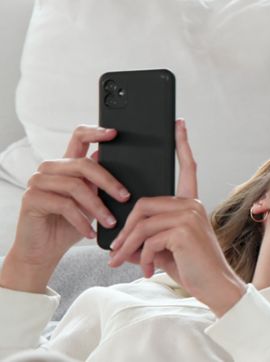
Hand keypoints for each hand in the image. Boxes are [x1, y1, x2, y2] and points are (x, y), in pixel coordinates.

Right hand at [0, 126, 128, 292]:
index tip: (115, 133)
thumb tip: (121, 163)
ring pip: (75, 186)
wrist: (43, 251)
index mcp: (66, 164)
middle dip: (109, 182)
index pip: (79, 137)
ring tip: (110, 223)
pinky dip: (81, 221)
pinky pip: (64, 205)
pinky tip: (90, 233)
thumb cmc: (70, 225)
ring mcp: (38, 182)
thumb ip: (100, 183)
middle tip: (125, 198)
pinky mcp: (31, 199)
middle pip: (83, 164)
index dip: (96, 132)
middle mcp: (50, 169)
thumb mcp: (92, 202)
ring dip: (97, 207)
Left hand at [108, 119, 245, 316]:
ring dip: (127, 246)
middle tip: (114, 253)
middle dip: (124, 231)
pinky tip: (146, 269)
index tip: (178, 123)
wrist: (214, 286)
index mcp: (191, 203)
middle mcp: (192, 203)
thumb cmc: (191, 266)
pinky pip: (148, 238)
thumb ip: (147, 234)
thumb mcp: (165, 247)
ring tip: (121, 263)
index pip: (187, 167)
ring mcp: (189, 214)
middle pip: (142, 203)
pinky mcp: (184, 230)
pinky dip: (140, 257)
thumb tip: (119, 239)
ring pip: (141, 222)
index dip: (181, 144)